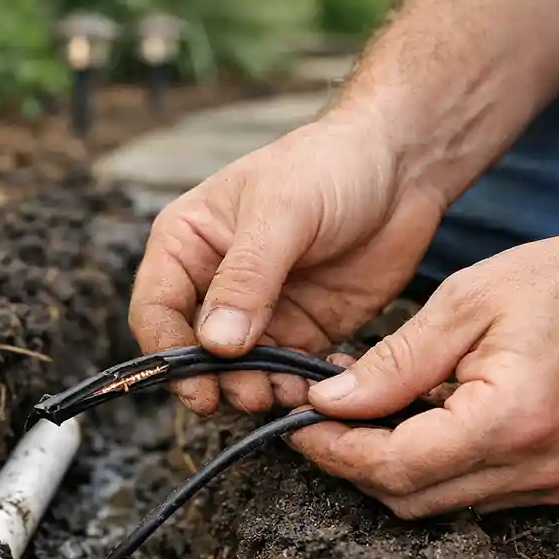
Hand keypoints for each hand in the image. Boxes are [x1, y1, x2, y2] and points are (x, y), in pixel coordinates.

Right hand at [128, 112, 444, 415]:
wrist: (402, 166)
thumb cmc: (330, 165)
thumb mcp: (282, 211)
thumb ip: (247, 277)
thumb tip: (216, 343)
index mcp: (186, 244)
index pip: (155, 311)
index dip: (168, 353)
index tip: (197, 384)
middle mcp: (212, 285)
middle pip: (193, 353)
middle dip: (217, 381)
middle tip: (250, 394)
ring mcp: (257, 313)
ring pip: (239, 373)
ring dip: (258, 390)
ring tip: (287, 392)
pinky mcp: (301, 332)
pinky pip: (287, 374)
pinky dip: (298, 388)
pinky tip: (320, 386)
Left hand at [287, 226, 558, 518]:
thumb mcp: (466, 303)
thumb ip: (395, 361)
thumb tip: (331, 402)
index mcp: (512, 421)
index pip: (395, 467)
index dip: (334, 450)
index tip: (298, 423)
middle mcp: (536, 468)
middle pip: (409, 498)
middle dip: (351, 463)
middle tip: (316, 420)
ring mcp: (553, 482)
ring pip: (438, 503)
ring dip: (388, 467)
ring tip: (359, 415)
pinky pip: (472, 492)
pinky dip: (431, 466)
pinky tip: (412, 422)